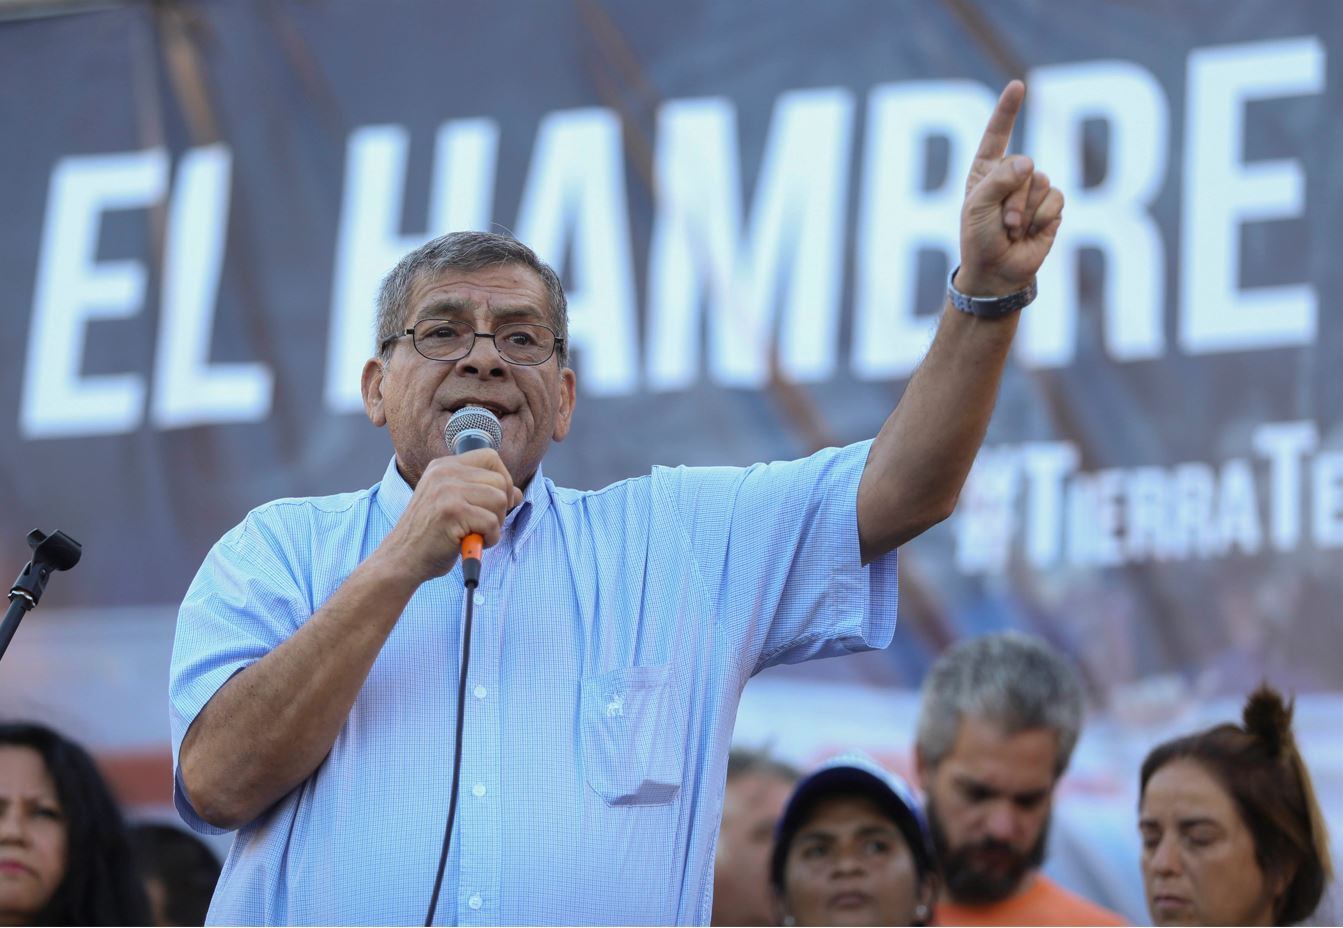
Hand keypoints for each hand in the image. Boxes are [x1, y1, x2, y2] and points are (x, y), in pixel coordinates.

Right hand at [375, 450, 522, 584]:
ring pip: (500, 500)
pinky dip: (489, 539)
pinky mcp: (451, 511)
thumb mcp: (456, 505)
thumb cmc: (432, 535)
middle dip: (500, 508)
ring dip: (495, 525)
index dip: (502, 480)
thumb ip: (483, 494)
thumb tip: (517, 493)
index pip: (491, 457)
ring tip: (474, 534)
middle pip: (500, 481)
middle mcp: (444, 472)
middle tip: (482, 524)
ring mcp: (447, 490)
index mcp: (444, 466)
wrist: (403, 558)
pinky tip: (470, 543)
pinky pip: (492, 522)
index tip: (494, 503)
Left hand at [957, 80, 1063, 296]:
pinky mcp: (1051, 206)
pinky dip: (1042, 218)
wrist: (997, 272)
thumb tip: (1029, 162)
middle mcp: (1011, 175)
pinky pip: (1055, 198)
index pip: (997, 134)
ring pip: (1041, 181)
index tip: (1018, 86)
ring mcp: (1033, 190)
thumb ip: (999, 180)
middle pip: (1023, 165)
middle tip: (1001, 224)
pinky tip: (1030, 232)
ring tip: (1012, 230)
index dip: (1008, 110)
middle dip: (1011, 198)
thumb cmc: (979, 239)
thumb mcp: (978, 207)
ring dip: (1025, 211)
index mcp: (986, 170)